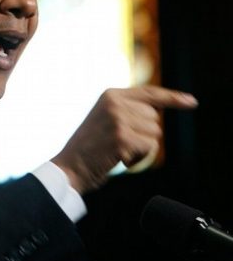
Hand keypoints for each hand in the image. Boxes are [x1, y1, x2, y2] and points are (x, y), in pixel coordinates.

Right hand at [51, 85, 197, 194]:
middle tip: (120, 143)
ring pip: (154, 135)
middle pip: (155, 118)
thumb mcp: (105, 118)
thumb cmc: (89, 148)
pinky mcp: (122, 138)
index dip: (172, 98)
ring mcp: (118, 119)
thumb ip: (128, 110)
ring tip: (118, 151)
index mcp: (110, 94)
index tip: (191, 102)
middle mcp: (115, 103)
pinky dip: (138, 159)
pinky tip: (118, 159)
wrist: (69, 167)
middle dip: (144, 135)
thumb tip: (157, 113)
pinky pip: (148, 149)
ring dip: (141, 149)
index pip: (149, 92)